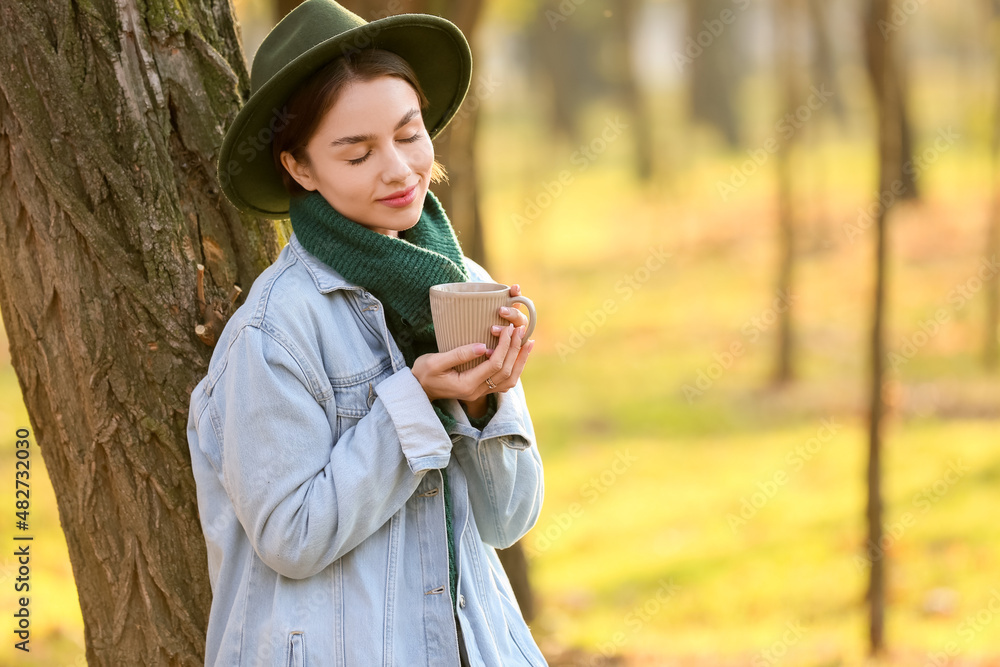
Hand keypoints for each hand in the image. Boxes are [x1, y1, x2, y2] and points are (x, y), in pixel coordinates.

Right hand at [412, 284, 534, 404]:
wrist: (417, 389)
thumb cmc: (423, 373)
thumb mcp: (434, 361)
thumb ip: (458, 354)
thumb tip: (483, 346)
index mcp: (467, 385)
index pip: (494, 365)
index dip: (504, 346)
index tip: (508, 328)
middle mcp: (477, 392)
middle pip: (506, 372)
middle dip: (515, 349)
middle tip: (521, 329)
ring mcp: (480, 393)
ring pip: (509, 380)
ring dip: (520, 361)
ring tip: (528, 342)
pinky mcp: (481, 390)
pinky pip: (504, 382)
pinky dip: (515, 368)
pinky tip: (518, 354)